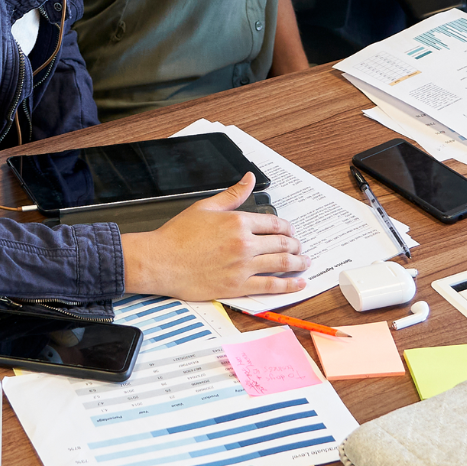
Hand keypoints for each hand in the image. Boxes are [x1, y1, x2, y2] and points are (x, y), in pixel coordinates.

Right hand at [120, 174, 307, 299]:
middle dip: (295, 245)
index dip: (287, 228)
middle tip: (300, 248)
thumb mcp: (206, 207)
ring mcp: (242, 266)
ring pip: (281, 264)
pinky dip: (288, 285)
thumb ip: (232, 194)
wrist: (161, 261)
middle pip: (281, 243)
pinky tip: (298, 283)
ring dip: (298, 263)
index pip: (273, 224)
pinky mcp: (237, 286)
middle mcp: (244, 244)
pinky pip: (270, 286)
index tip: (290, 232)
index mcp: (238, 222)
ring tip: (304, 263)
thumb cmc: (178, 236)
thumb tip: (248, 178)